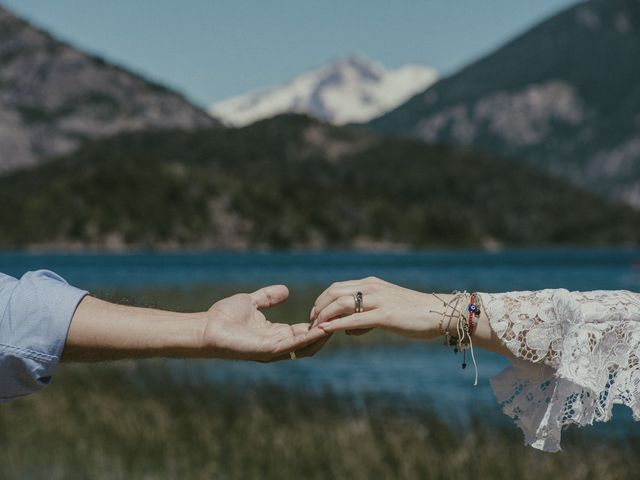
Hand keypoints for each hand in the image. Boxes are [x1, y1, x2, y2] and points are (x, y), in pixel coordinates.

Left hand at [203, 285, 330, 360]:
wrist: (206, 327)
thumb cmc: (224, 316)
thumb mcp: (252, 301)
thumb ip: (268, 297)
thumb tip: (286, 290)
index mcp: (275, 333)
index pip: (303, 331)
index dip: (317, 323)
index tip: (332, 313)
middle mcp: (277, 344)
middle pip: (309, 343)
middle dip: (324, 332)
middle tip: (340, 320)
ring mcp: (273, 349)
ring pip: (305, 347)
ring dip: (320, 337)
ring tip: (335, 325)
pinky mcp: (267, 350)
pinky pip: (292, 346)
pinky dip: (307, 338)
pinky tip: (319, 329)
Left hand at [310, 277, 441, 338]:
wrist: (439, 313)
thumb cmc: (414, 314)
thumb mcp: (387, 311)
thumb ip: (367, 317)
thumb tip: (350, 330)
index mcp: (371, 284)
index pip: (338, 287)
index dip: (322, 299)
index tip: (314, 314)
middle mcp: (372, 288)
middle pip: (334, 292)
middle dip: (318, 307)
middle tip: (310, 322)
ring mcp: (379, 301)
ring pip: (341, 304)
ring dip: (324, 316)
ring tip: (314, 328)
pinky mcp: (385, 316)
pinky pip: (355, 319)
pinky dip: (337, 324)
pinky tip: (325, 330)